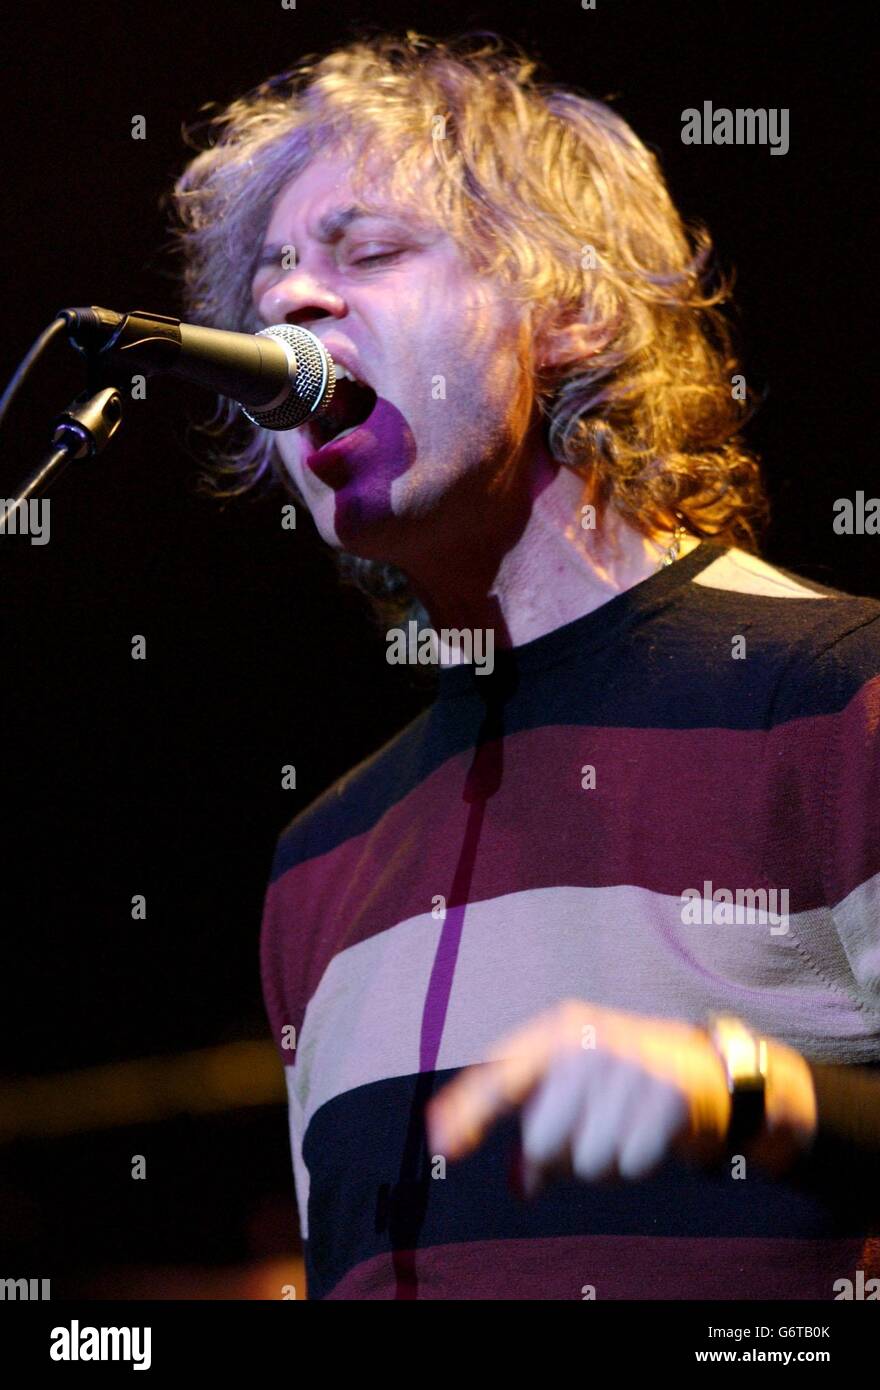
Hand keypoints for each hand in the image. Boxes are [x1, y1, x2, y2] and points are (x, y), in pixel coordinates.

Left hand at [425, 999, 816, 1187]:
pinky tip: (649, 1137)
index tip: (441, 1147)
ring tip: (623, 1132)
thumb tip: (519, 1184)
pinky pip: (629, 1164)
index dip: (469, 1114)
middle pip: (543, 1140)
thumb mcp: (575, 1089)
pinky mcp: (668, 1095)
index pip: (501, 1077)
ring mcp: (630, 1065)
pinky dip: (636, 1164)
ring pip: (588, 1161)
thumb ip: (536, 1129)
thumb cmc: (623, 1084)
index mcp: (557, 1032)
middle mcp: (589, 1042)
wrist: (708, 1070)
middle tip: (591, 1134)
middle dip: (563, 1156)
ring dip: (604, 1163)